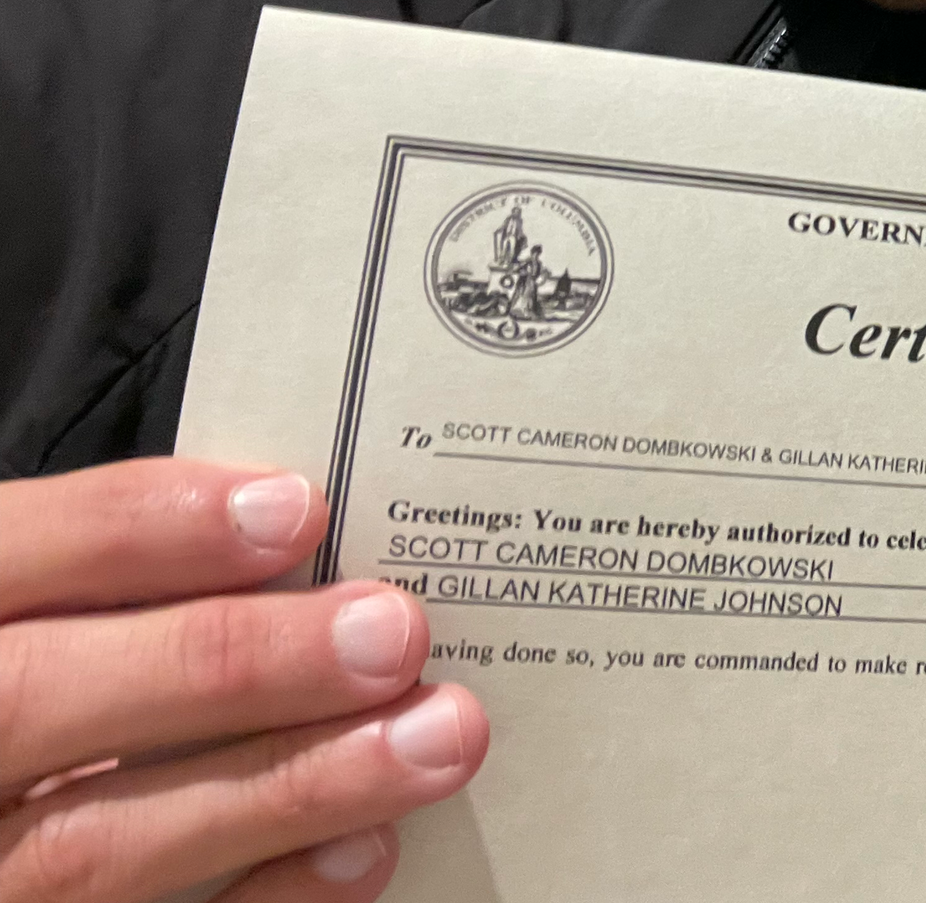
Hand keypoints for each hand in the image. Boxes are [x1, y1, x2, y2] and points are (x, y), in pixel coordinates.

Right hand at [0, 459, 488, 901]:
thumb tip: (303, 538)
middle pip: (40, 699)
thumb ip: (120, 588)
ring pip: (93, 845)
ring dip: (287, 787)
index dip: (145, 530)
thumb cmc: (52, 689)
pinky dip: (264, 900)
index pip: (12, 558)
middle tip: (391, 634)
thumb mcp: (48, 621)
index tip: (295, 510)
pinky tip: (366, 850)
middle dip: (230, 661)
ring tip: (435, 737)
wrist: (16, 830)